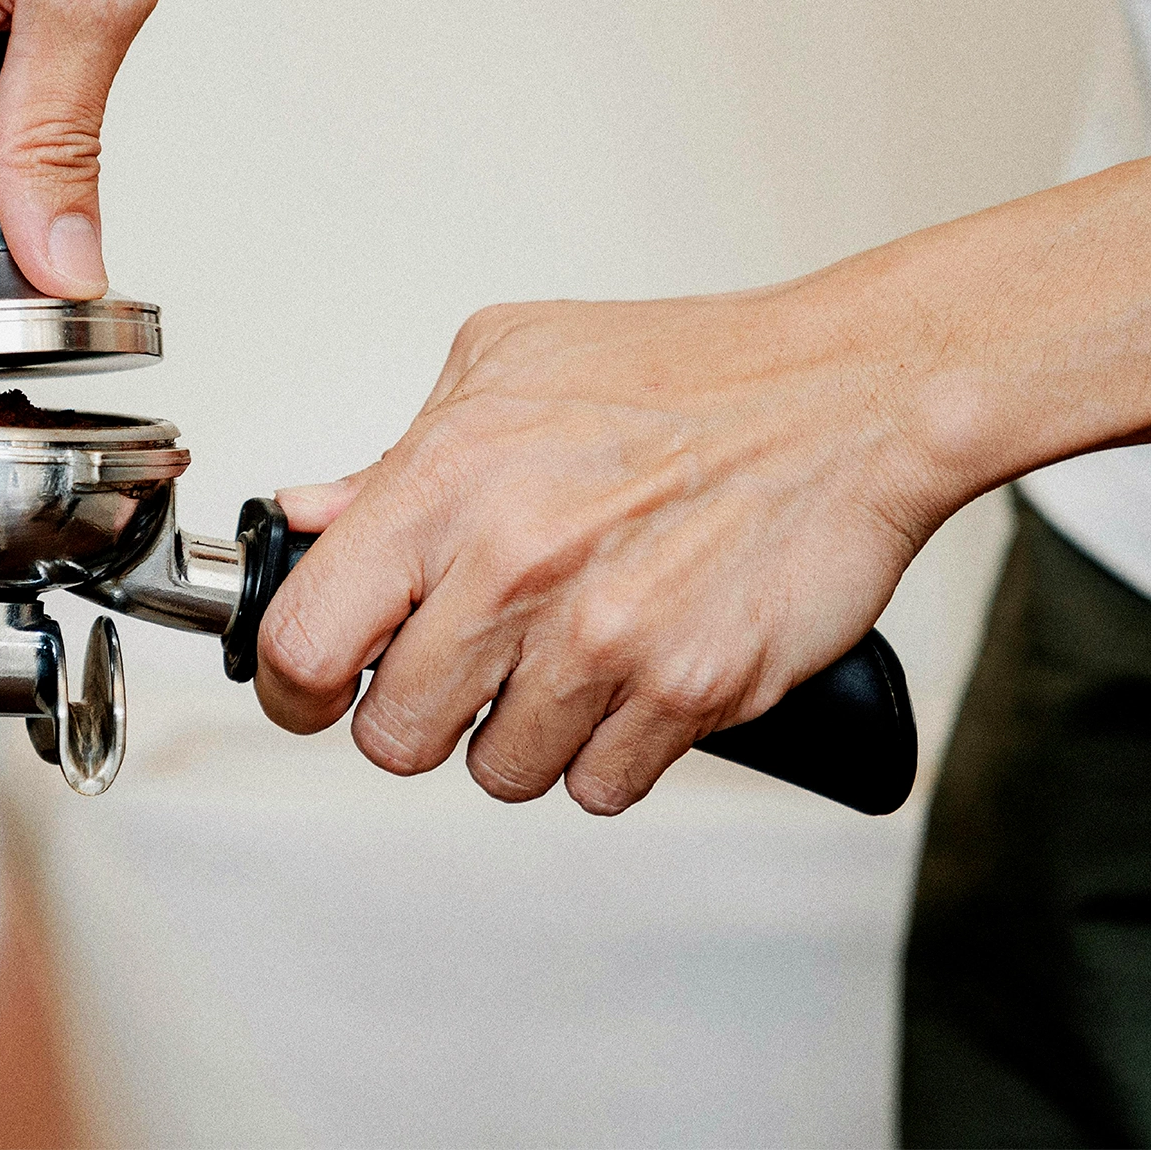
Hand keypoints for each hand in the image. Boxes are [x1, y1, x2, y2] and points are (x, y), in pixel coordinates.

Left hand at [254, 283, 959, 813]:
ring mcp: (603, 640)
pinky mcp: (688, 692)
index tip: (317, 688)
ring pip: (500, 772)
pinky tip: (631, 680)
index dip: (296, 687)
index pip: (303, 643)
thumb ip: (393, 460)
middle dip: (421, 715)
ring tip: (565, 658)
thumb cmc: (687, 371)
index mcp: (444, 484)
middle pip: (395, 738)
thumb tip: (309, 522)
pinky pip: (600, 786)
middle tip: (465, 668)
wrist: (854, 394)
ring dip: (522, 734)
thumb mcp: (503, 364)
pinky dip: (611, 752)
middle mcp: (513, 568)